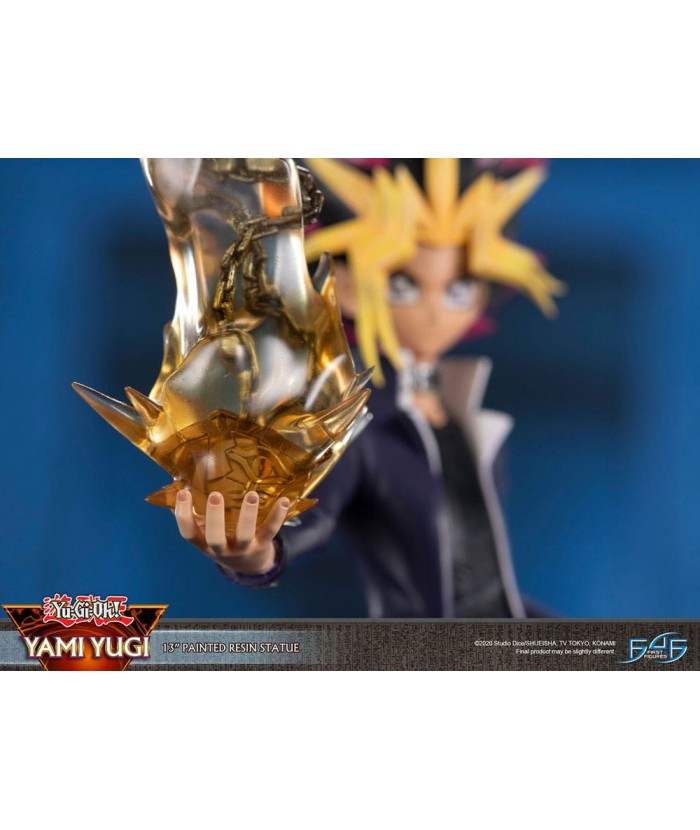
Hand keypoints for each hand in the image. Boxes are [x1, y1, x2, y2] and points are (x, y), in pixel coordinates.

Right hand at [174, 490, 289, 574]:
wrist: (250, 565)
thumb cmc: (223, 538)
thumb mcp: (207, 531)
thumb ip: (197, 511)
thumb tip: (181, 479)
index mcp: (203, 542)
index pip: (188, 532)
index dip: (183, 515)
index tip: (183, 493)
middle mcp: (221, 548)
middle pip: (214, 538)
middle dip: (214, 518)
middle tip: (215, 496)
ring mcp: (242, 548)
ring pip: (244, 535)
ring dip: (248, 515)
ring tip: (251, 495)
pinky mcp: (262, 545)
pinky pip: (270, 531)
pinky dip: (278, 516)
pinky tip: (284, 500)